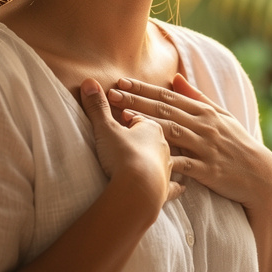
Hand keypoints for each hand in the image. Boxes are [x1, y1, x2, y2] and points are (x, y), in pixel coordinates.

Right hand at [79, 78, 184, 208]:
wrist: (139, 189)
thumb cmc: (123, 155)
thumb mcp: (106, 128)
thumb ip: (97, 107)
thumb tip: (89, 82)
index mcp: (151, 127)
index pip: (141, 116)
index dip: (130, 114)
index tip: (122, 115)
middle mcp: (164, 145)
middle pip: (156, 134)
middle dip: (147, 132)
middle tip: (135, 134)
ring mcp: (167, 166)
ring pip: (167, 156)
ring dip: (160, 155)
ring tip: (155, 155)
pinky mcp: (166, 188)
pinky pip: (174, 185)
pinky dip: (176, 185)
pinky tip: (182, 186)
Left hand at [106, 74, 271, 216]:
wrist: (261, 175)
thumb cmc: (238, 144)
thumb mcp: (222, 116)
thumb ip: (196, 97)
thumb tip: (175, 77)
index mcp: (204, 112)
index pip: (168, 96)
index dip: (143, 88)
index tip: (121, 81)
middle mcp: (204, 126)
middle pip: (165, 110)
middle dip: (136, 101)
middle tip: (112, 94)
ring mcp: (205, 147)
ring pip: (171, 131)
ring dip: (145, 123)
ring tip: (122, 118)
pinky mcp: (207, 169)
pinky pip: (182, 162)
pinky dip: (164, 158)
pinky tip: (146, 156)